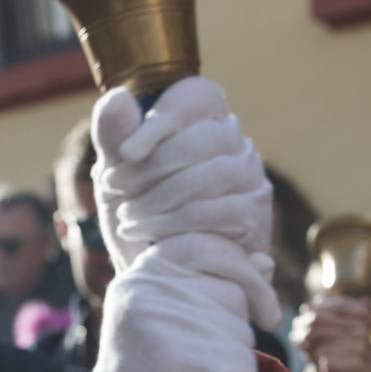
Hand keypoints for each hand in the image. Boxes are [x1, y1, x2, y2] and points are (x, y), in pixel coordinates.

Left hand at [90, 77, 278, 328]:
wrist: (154, 273)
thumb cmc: (135, 216)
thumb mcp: (116, 178)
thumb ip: (113, 138)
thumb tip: (118, 98)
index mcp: (202, 119)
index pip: (197, 98)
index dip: (159, 123)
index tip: (124, 153)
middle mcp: (234, 141)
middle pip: (204, 138)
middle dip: (153, 166)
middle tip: (113, 188)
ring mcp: (251, 177)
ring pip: (216, 174)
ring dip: (164, 198)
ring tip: (129, 218)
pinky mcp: (256, 215)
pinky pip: (228, 211)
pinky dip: (184, 224)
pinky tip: (156, 239)